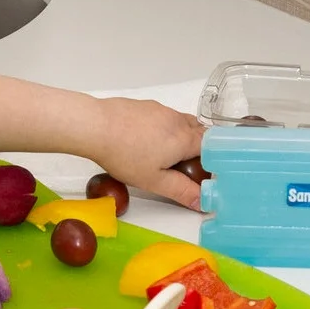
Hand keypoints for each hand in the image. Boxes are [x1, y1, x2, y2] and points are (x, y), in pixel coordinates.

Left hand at [85, 98, 207, 209]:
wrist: (96, 126)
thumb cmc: (125, 155)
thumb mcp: (155, 181)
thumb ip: (182, 191)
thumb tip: (203, 202)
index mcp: (185, 139)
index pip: (213, 146)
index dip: (213, 159)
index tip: (206, 171)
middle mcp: (178, 121)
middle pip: (200, 131)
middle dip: (200, 147)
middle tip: (189, 165)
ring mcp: (162, 110)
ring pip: (182, 122)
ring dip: (182, 136)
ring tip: (167, 154)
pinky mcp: (146, 106)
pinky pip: (164, 116)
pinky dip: (164, 128)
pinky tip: (147, 140)